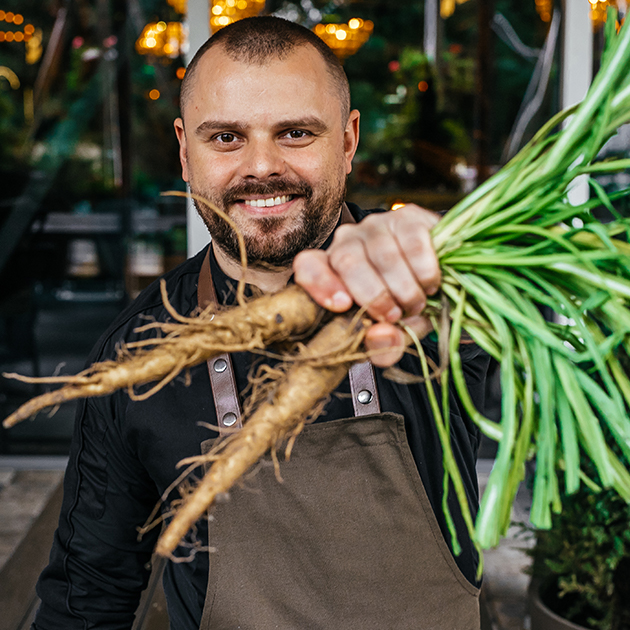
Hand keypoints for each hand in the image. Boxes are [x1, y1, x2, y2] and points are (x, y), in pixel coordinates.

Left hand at [293, 204, 440, 366]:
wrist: (445, 277)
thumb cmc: (405, 307)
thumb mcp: (393, 334)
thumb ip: (384, 345)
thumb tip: (380, 337)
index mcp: (331, 269)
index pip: (308, 266)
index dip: (320, 283)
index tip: (341, 305)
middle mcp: (347, 241)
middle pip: (348, 261)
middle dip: (375, 296)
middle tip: (395, 316)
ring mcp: (377, 225)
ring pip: (383, 255)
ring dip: (405, 288)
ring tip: (417, 304)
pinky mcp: (408, 217)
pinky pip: (413, 242)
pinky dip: (424, 271)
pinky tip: (430, 284)